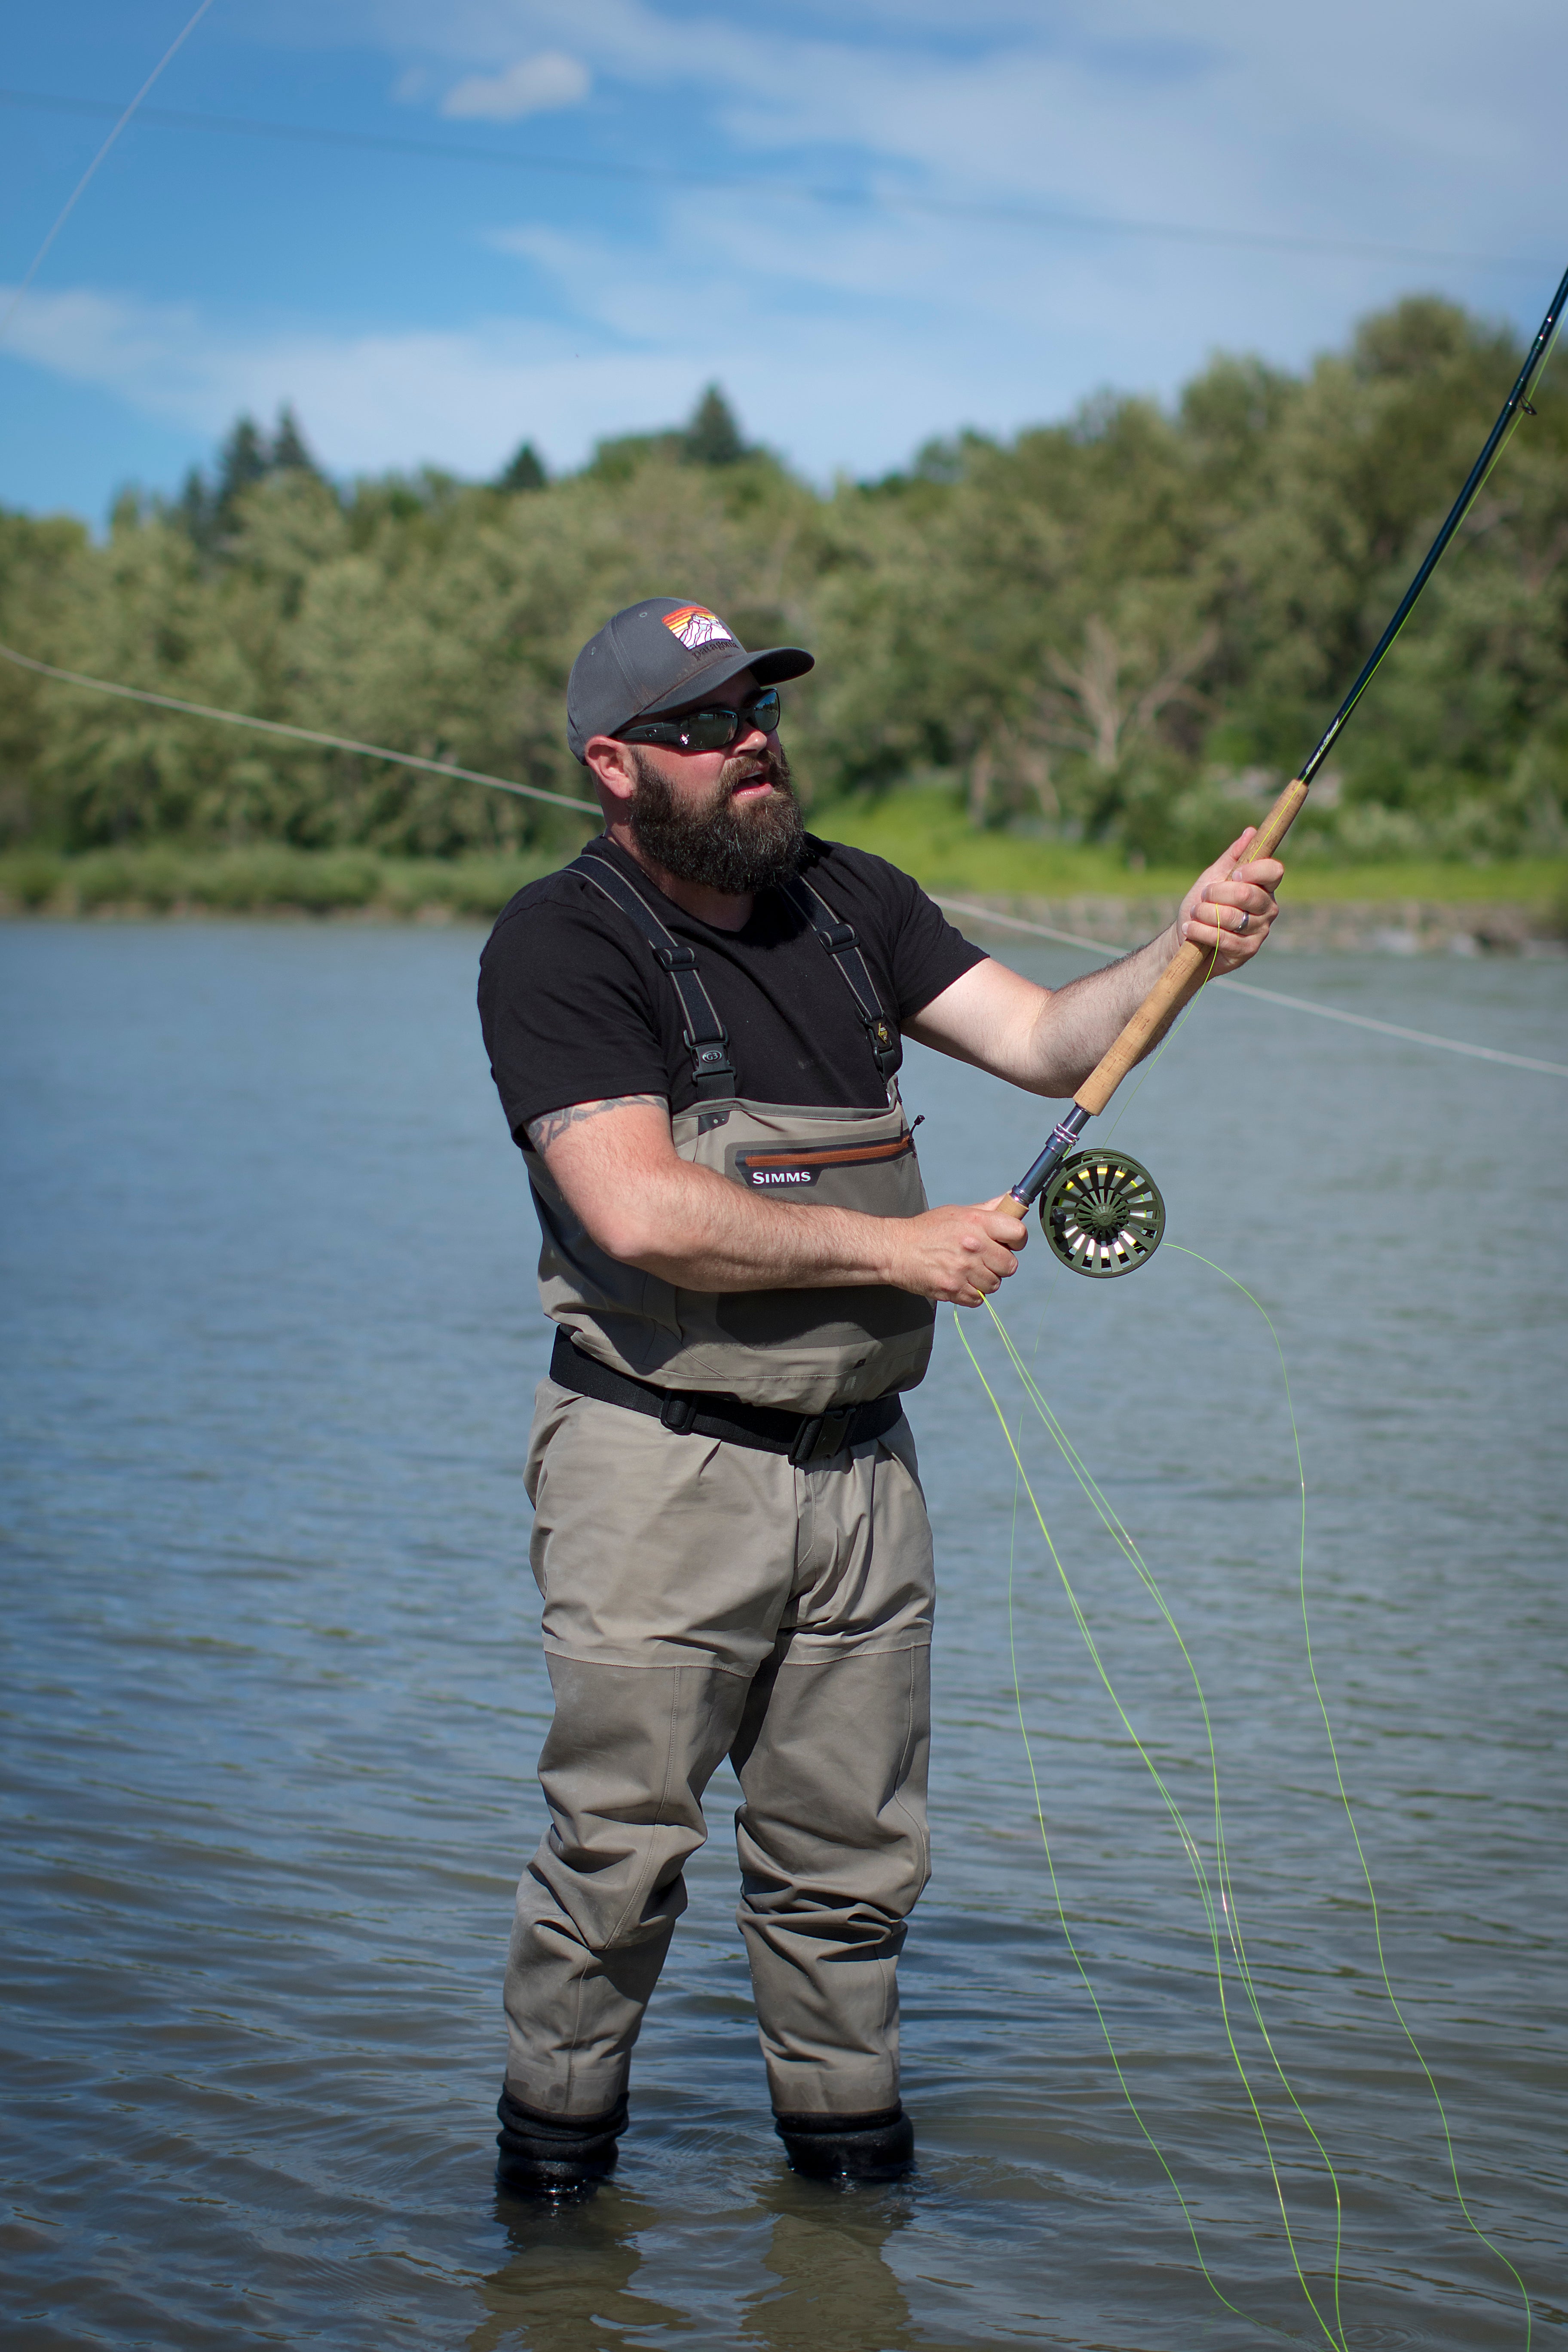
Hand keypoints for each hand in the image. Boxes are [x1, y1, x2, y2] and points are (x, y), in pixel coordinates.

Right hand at [885, 1196, 1027, 1306]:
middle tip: (985, 1259)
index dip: (1017, 1240)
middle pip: (1010, 1265)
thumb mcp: (958, 1212)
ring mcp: (963, 1270)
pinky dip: (972, 1293)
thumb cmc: (928, 1229)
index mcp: (977, 1222)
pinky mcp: (953, 1290)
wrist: (895, 1250)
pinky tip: (959, 1281)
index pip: (1019, 1233)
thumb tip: (1013, 1198)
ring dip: (985, 1280)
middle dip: (1000, 1264)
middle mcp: (973, 1246)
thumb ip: (988, 1208)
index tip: (1008, 1243)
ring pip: (994, 1284)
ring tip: (967, 1270)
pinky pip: (978, 1299)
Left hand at [1177, 828, 1282, 970]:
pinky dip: (1201, 931)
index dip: (1253, 871)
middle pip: (1248, 894)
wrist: (1186, 936)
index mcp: (1263, 887)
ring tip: (1195, 913)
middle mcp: (1268, 908)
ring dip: (1205, 913)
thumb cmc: (1202, 903)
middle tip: (1204, 897)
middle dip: (1216, 894)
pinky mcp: (1247, 950)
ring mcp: (1260, 931)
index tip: (1233, 875)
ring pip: (1232, 916)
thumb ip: (1233, 856)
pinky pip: (1224, 937)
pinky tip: (1190, 929)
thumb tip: (1251, 832)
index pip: (1274, 871)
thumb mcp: (1213, 876)